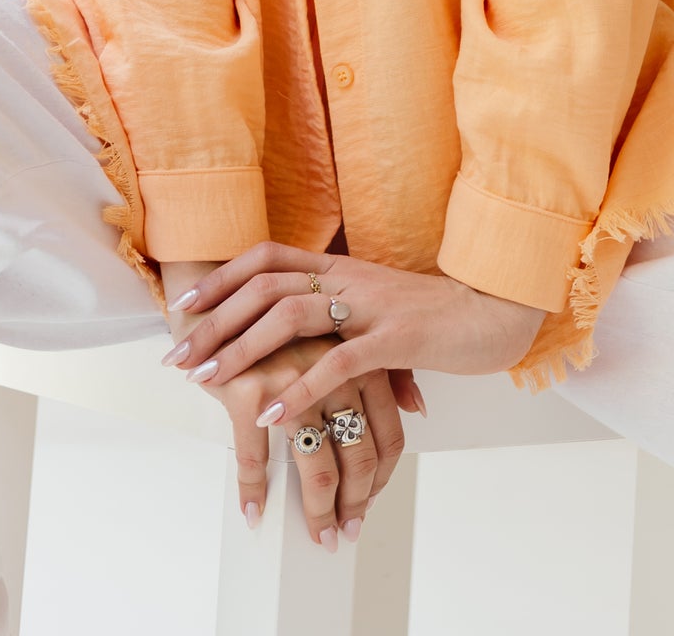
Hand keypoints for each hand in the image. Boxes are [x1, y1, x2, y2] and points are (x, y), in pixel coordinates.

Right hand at [160, 320, 417, 547]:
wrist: (220, 289)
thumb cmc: (283, 322)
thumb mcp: (341, 335)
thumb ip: (385, 369)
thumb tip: (417, 407)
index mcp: (361, 359)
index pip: (388, 436)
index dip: (380, 480)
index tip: (366, 507)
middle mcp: (334, 371)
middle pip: (358, 457)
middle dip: (353, 505)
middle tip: (343, 534)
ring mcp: (293, 380)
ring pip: (316, 466)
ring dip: (317, 511)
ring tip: (317, 535)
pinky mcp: (250, 388)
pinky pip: (256, 457)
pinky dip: (255, 489)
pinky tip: (256, 510)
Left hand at [168, 241, 545, 438]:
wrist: (497, 311)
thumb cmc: (436, 316)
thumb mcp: (377, 304)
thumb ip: (338, 315)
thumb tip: (296, 349)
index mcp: (342, 266)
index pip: (267, 258)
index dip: (222, 278)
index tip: (184, 306)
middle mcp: (350, 277)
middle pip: (265, 287)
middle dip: (214, 323)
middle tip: (176, 358)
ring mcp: (373, 305)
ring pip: (290, 319)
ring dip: (241, 352)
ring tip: (206, 383)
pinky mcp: (397, 339)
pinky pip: (339, 364)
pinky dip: (300, 389)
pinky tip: (272, 415)